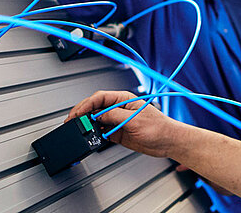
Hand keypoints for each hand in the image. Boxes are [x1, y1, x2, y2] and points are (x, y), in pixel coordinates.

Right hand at [69, 90, 190, 158]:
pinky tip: (91, 137)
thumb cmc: (159, 127)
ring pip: (97, 120)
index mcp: (124, 99)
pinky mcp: (118, 133)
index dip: (86, 104)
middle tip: (72, 122)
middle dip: (82, 114)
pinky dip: (95, 135)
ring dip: (87, 125)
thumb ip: (114, 116)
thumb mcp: (133, 120)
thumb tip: (97, 115)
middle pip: (95, 108)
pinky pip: (102, 132)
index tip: (77, 113)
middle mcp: (119, 109)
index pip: (99, 98)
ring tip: (79, 130)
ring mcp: (118, 121)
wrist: (168, 142)